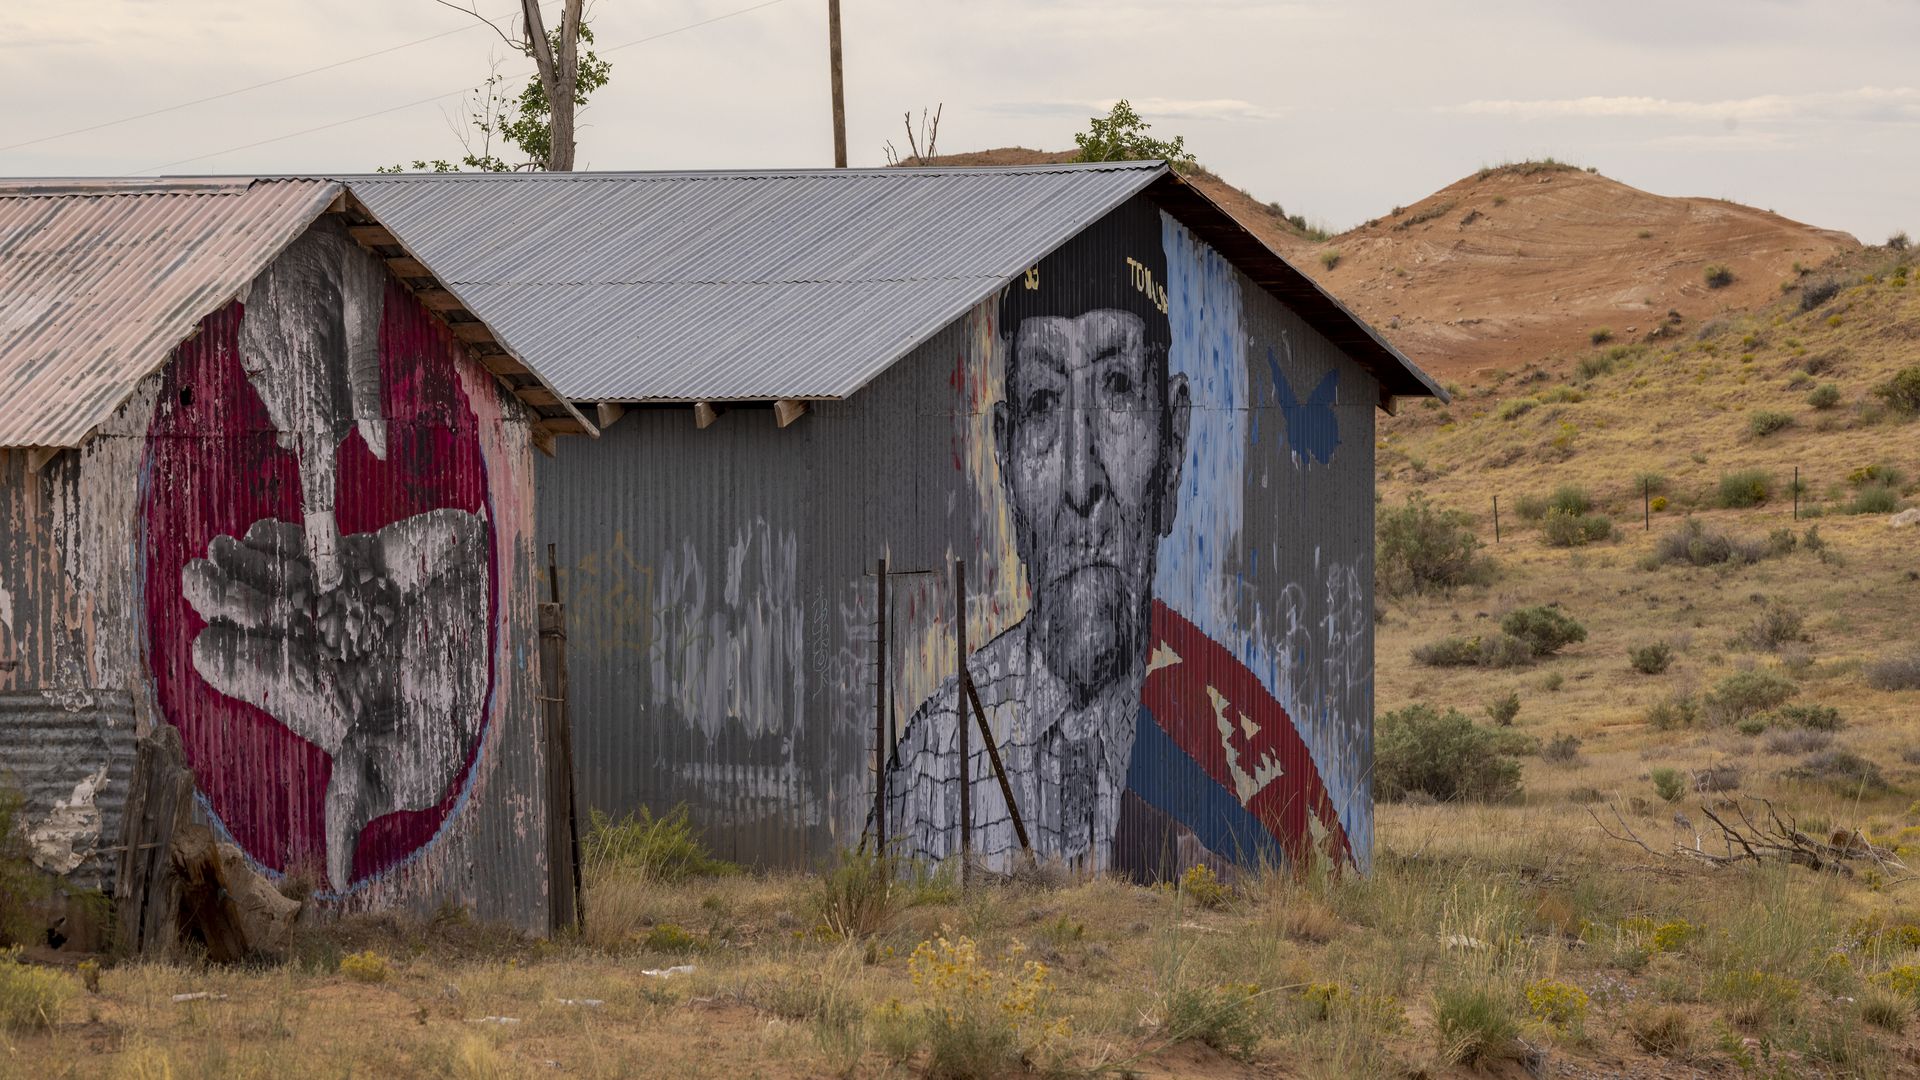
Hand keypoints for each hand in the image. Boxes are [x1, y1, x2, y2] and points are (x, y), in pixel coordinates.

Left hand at [183, 509, 490, 890]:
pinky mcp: (374, 562)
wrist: (508, 630)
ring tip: (213, 551)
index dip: (229, 660)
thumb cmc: (456, 703)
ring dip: (245, 568)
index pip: (262, 677)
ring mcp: (350, 604)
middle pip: (261, 624)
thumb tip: (333, 880)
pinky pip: (320, 550)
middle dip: (224, 602)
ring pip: (282, 585)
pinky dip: (286, 541)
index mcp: (327, 694)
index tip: (206, 643)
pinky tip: (257, 533)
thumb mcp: (406, 765)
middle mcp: (331, 648)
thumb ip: (358, 806)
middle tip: (194, 580)